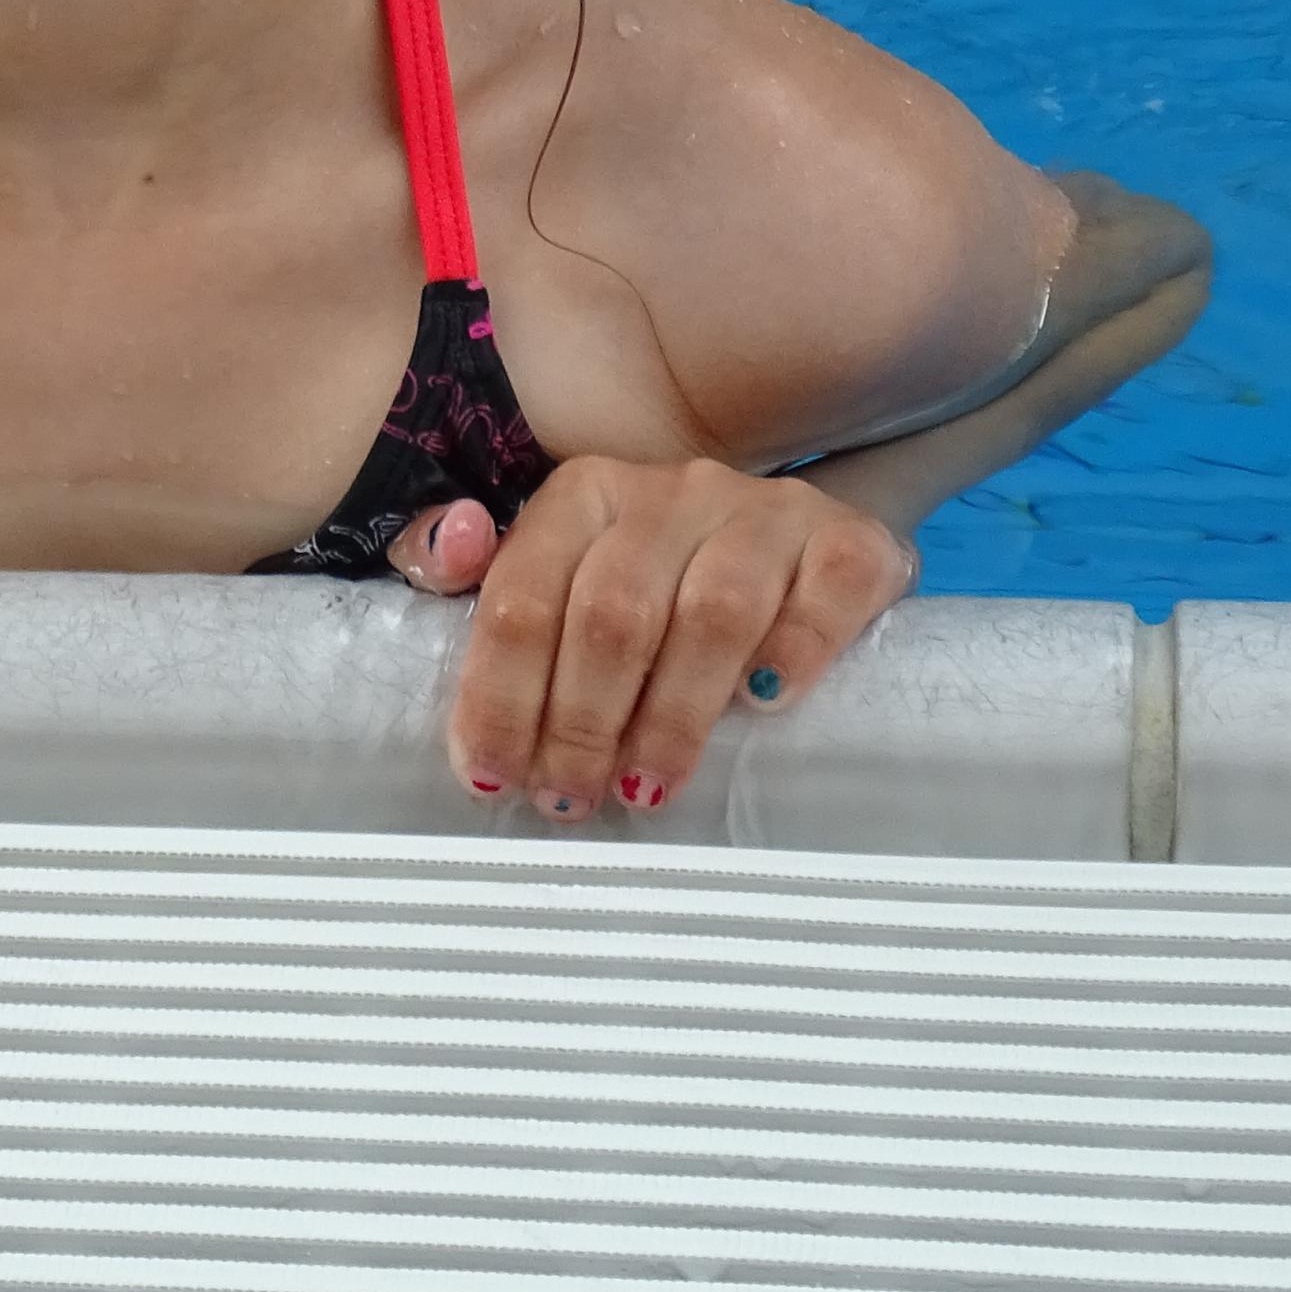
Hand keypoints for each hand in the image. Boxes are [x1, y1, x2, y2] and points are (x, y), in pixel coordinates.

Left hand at [384, 457, 914, 819]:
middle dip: (580, 720)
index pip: (523, 596)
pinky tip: (767, 705)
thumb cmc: (652, 583)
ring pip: (713, 611)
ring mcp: (765, 513)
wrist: (790, 543)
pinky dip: (797, 647)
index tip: (491, 777)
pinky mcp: (847, 540)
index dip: (500, 693)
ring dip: (673, 713)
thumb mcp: (557, 570)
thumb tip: (442, 551)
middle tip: (571, 800)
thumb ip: (475, 570)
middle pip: (612, 611)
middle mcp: (671, 491)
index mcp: (583, 497)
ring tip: (647, 788)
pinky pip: (827, 586)